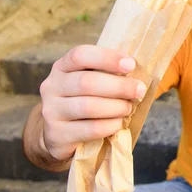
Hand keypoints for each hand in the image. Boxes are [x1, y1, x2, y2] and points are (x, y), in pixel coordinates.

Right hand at [39, 45, 146, 160]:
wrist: (57, 135)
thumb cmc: (82, 102)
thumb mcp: (89, 84)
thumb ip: (107, 75)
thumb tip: (138, 75)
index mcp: (62, 67)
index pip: (80, 55)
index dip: (107, 58)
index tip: (131, 65)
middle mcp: (52, 87)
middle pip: (86, 82)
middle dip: (119, 86)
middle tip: (139, 90)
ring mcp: (51, 111)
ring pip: (88, 107)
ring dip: (115, 107)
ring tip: (128, 108)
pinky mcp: (57, 135)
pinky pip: (90, 129)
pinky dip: (110, 125)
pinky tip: (118, 123)